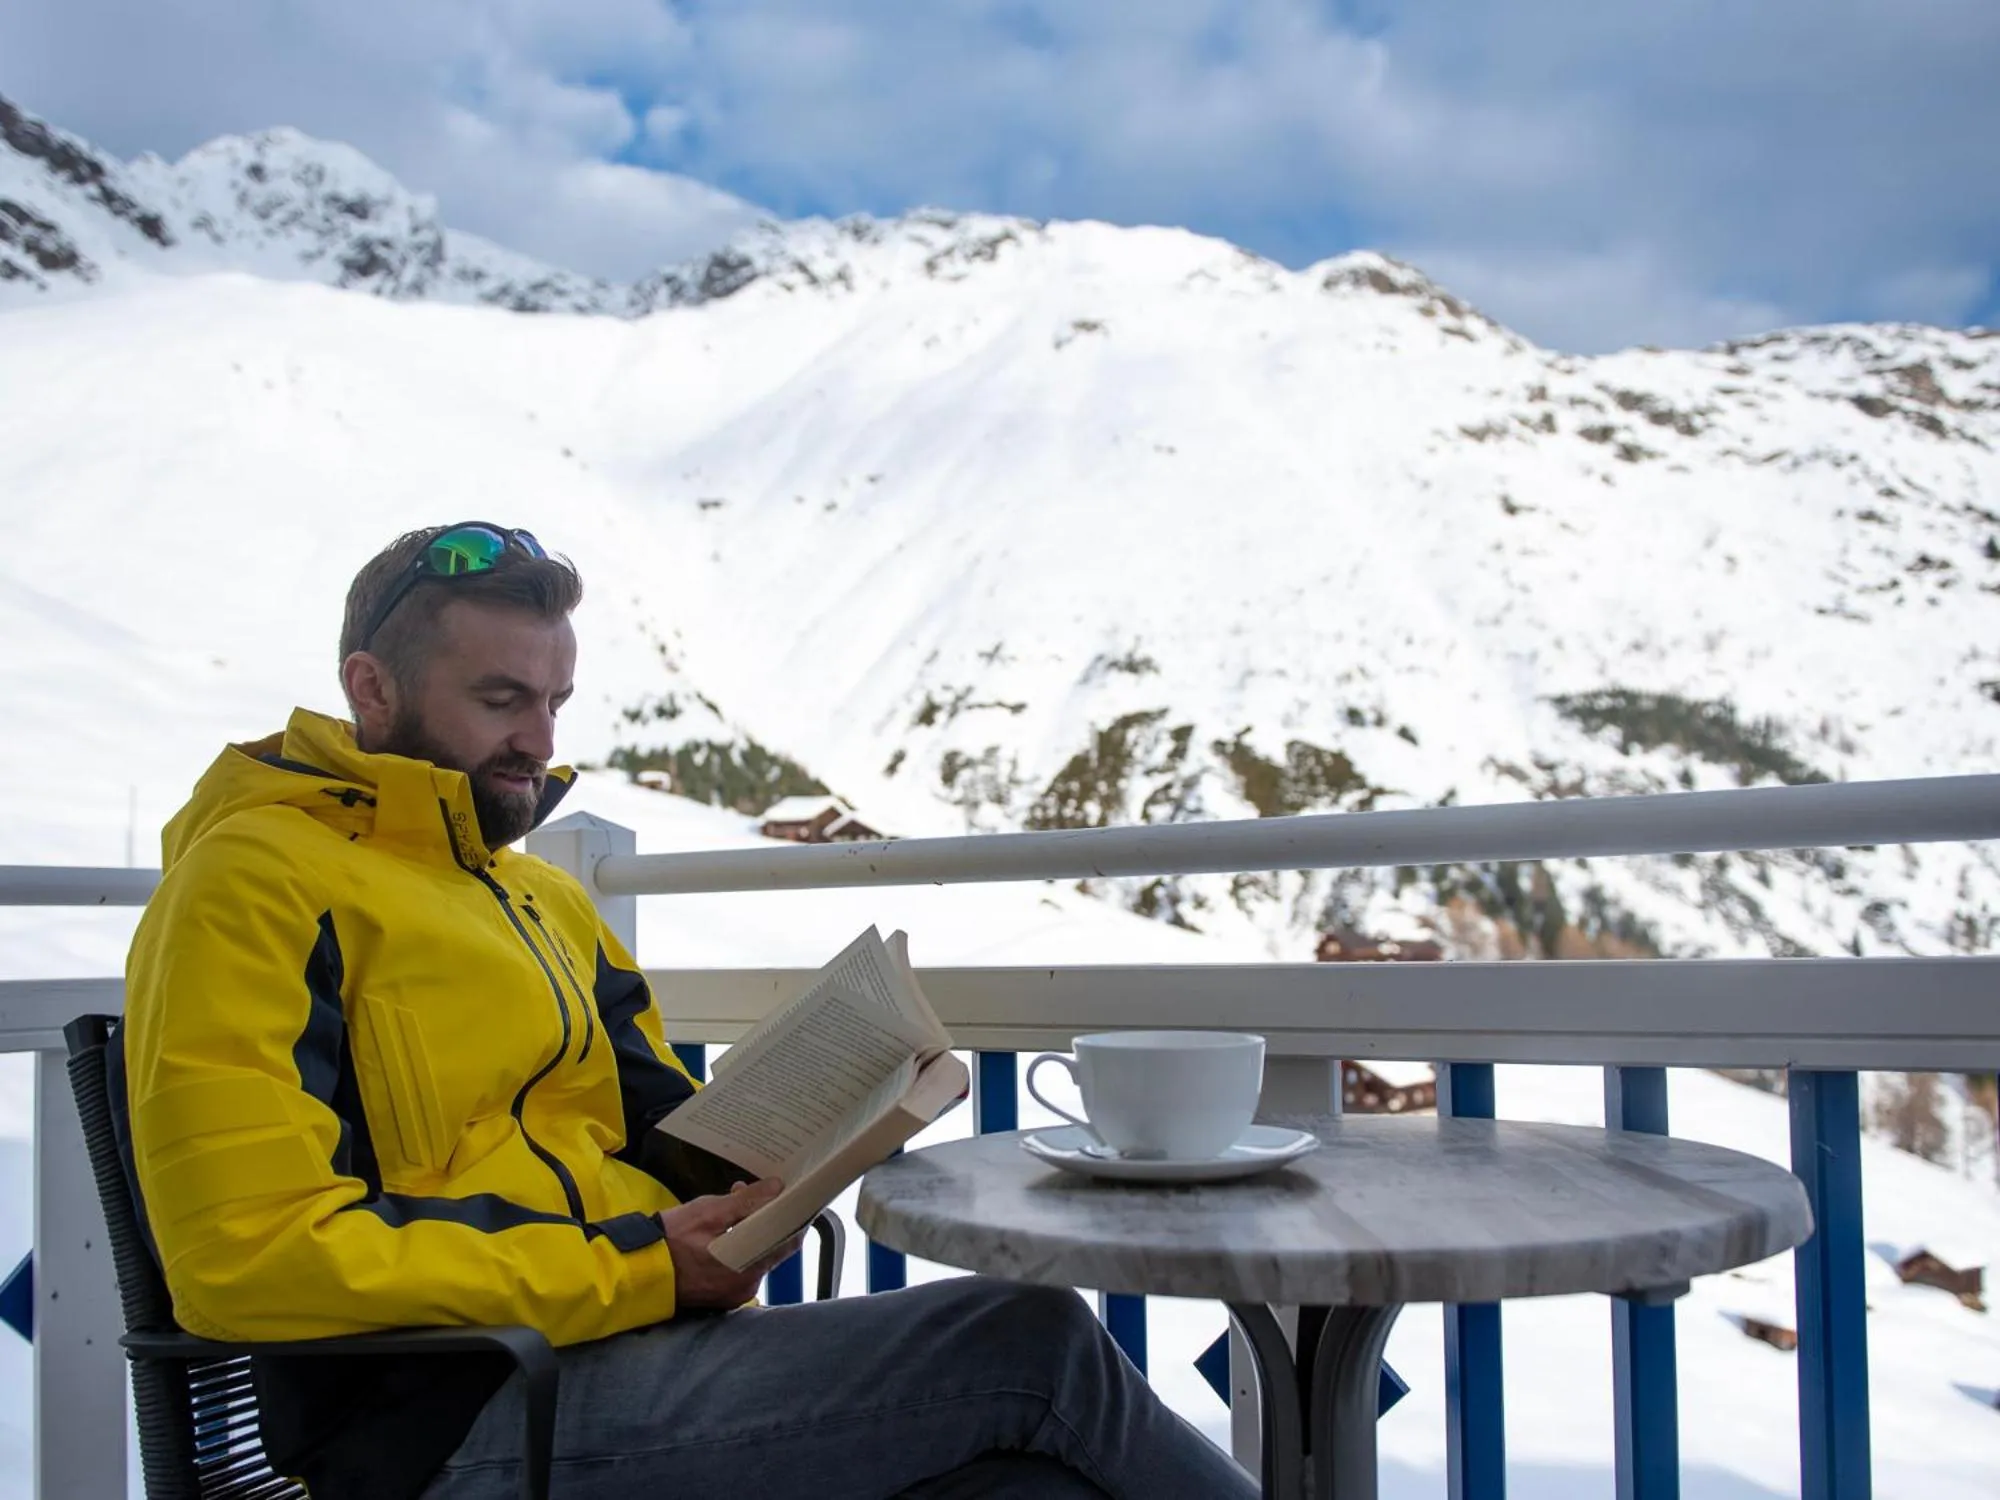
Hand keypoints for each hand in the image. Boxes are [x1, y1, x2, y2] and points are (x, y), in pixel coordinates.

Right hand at [659, 1179, 806, 1309]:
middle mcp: (746, 1286)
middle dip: (765, 1217)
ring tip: (732, 1202)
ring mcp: (733, 1294)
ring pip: (754, 1255)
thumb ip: (747, 1201)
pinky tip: (723, 1226)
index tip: (792, 1196)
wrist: (636, 1271)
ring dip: (750, 1228)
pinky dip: (737, 1246)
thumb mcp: (709, 1212)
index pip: (788, 1242)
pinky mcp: (720, 1295)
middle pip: (771, 1248)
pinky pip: (740, 1267)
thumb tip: (778, 1187)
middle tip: (751, 1191)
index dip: (793, 1217)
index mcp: (748, 1268)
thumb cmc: (671, 1240)